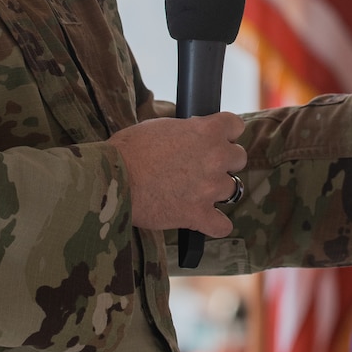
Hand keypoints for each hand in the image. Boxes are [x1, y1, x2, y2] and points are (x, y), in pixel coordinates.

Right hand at [106, 113, 247, 236]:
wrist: (112, 178)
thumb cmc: (129, 149)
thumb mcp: (162, 126)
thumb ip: (188, 131)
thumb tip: (195, 135)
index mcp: (206, 131)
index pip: (236, 126)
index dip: (226, 133)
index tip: (217, 139)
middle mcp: (215, 157)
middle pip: (239, 158)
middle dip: (223, 162)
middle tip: (202, 166)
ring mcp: (209, 187)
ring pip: (232, 189)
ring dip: (216, 191)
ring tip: (194, 191)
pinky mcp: (199, 214)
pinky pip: (222, 225)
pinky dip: (215, 224)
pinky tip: (205, 220)